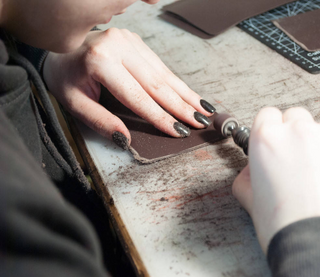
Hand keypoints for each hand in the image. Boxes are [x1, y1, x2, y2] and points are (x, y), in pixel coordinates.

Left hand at [43, 28, 215, 144]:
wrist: (62, 50)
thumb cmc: (66, 78)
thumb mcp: (75, 103)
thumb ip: (100, 121)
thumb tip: (125, 139)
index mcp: (100, 61)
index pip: (138, 96)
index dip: (160, 117)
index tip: (179, 131)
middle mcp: (118, 46)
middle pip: (157, 83)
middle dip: (182, 106)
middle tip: (201, 122)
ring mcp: (129, 40)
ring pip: (164, 73)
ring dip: (186, 94)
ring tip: (204, 110)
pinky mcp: (136, 41)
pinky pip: (160, 66)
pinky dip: (177, 83)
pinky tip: (191, 95)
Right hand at [233, 107, 319, 252]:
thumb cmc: (290, 230)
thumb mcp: (252, 203)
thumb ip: (246, 180)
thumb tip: (250, 174)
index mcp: (269, 140)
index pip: (268, 115)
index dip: (271, 130)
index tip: (277, 141)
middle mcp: (301, 132)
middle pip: (297, 117)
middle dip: (297, 135)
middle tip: (300, 162)